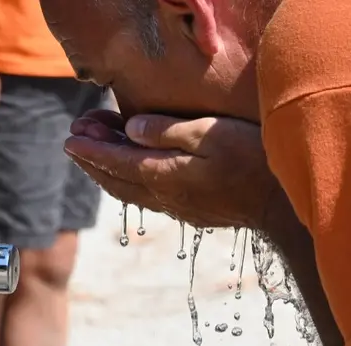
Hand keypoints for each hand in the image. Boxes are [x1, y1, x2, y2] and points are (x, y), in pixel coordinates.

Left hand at [64, 109, 279, 228]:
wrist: (281, 205)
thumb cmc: (251, 161)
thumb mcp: (210, 134)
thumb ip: (167, 131)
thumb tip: (131, 128)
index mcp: (164, 174)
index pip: (115, 161)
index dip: (90, 150)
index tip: (69, 139)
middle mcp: (164, 195)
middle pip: (116, 178)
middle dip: (92, 159)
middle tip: (74, 139)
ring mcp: (177, 206)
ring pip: (128, 190)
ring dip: (106, 172)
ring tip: (93, 154)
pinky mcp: (191, 212)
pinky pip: (145, 197)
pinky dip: (127, 182)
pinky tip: (128, 174)